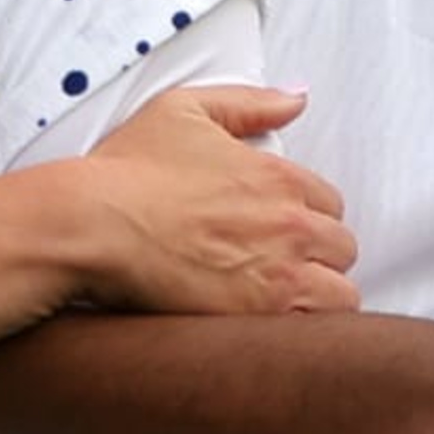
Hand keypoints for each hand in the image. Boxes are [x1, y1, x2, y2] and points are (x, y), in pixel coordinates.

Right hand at [69, 86, 358, 315]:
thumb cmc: (128, 168)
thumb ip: (250, 103)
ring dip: (319, 297)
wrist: (91, 225)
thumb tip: (297, 99)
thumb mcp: (185, 110)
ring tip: (283, 302)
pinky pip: (310, 334)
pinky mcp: (255, 320)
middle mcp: (290, 226)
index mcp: (279, 177)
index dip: (308, 216)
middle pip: (342, 250)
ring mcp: (277, 277)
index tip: (280, 228)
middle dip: (318, 257)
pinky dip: (300, 332)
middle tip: (280, 266)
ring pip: (340, 296)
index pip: (331, 204)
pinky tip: (270, 328)